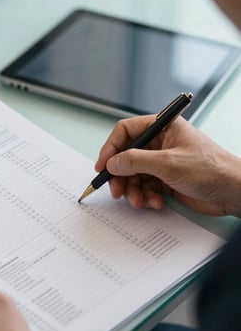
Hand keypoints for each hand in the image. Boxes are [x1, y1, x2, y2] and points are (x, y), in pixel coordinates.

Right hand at [95, 115, 240, 216]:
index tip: (102, 166)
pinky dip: (146, 197)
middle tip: (116, 191)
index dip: (111, 148)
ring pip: (134, 175)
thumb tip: (112, 163)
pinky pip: (145, 187)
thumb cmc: (211, 169)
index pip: (126, 131)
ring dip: (133, 190)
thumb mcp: (168, 163)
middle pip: (126, 156)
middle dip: (121, 176)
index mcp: (162, 127)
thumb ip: (135, 161)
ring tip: (139, 201)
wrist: (233, 192)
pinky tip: (156, 203)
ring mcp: (162, 162)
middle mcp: (160, 143)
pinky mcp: (165, 180)